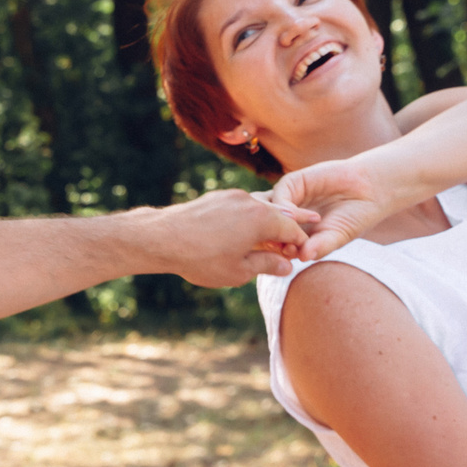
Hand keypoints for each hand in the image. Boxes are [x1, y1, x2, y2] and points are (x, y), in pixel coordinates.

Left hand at [148, 189, 319, 286]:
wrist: (163, 237)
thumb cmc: (202, 258)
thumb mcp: (239, 271)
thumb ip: (267, 265)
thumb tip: (287, 265)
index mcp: (262, 218)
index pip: (292, 229)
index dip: (300, 243)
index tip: (302, 254)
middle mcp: (250, 201)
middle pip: (277, 215)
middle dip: (285, 231)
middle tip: (291, 247)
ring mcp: (231, 196)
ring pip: (258, 209)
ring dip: (266, 224)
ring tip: (268, 242)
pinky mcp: (216, 197)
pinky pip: (241, 207)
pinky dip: (248, 218)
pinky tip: (243, 233)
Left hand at [270, 153, 415, 260]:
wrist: (370, 190)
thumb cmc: (354, 218)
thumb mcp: (336, 237)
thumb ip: (320, 246)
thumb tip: (302, 258)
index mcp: (289, 232)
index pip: (266, 242)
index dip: (269, 254)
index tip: (281, 264)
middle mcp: (284, 215)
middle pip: (258, 225)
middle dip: (265, 238)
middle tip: (282, 249)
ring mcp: (287, 197)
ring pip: (264, 209)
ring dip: (273, 224)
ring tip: (293, 235)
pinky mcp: (294, 181)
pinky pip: (280, 194)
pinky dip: (287, 209)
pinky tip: (305, 217)